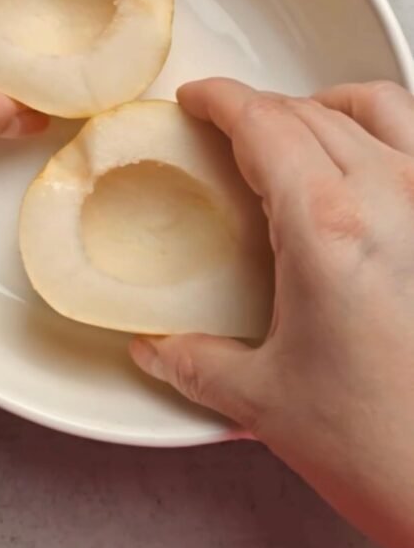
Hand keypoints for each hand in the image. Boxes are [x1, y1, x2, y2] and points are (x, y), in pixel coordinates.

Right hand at [131, 78, 413, 547]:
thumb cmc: (391, 450)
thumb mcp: (267, 401)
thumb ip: (196, 363)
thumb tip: (158, 350)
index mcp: (326, 225)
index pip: (263, 123)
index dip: (221, 100)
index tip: (199, 98)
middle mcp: (391, 196)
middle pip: (311, 111)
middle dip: (260, 109)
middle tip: (230, 130)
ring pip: (379, 106)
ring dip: (327, 105)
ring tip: (302, 127)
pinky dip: (386, 128)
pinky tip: (370, 160)